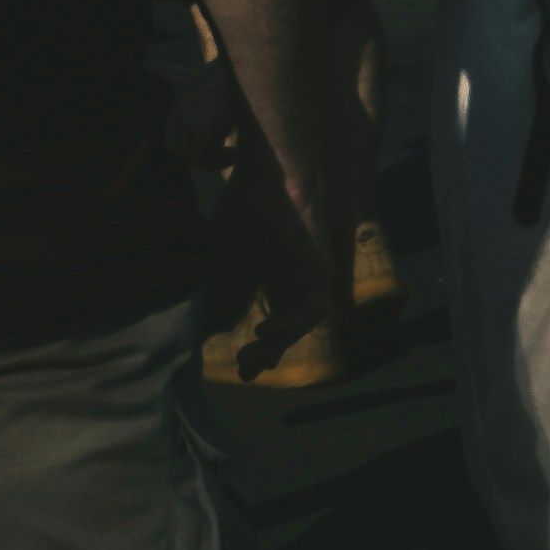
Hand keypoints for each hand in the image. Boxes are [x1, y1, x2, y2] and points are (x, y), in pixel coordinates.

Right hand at [239, 143, 356, 357]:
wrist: (270, 180)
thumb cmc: (246, 210)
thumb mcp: (228, 257)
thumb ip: (233, 288)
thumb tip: (230, 318)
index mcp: (267, 278)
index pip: (266, 318)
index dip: (255, 344)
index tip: (238, 365)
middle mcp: (290, 282)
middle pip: (285, 329)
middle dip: (267, 352)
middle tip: (247, 369)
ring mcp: (307, 278)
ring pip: (299, 324)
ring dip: (278, 344)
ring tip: (254, 352)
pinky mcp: (321, 273)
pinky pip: (313, 310)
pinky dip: (291, 326)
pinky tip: (266, 330)